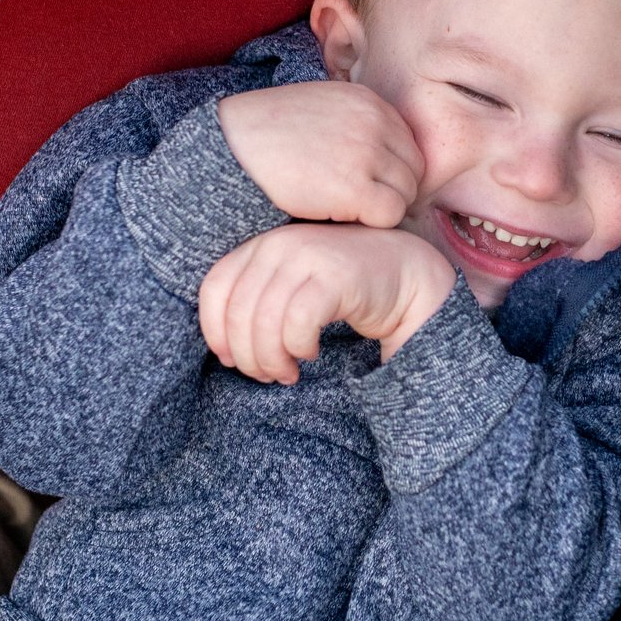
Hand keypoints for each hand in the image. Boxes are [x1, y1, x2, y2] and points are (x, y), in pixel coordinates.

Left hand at [199, 224, 455, 381]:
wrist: (407, 274)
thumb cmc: (343, 288)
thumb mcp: (290, 287)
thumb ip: (257, 302)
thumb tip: (222, 347)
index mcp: (261, 245)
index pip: (214, 289)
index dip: (214, 331)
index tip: (229, 359)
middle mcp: (279, 245)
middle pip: (237, 312)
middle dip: (247, 356)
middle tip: (267, 375)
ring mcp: (307, 256)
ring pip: (264, 321)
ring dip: (271, 359)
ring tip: (288, 373)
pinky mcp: (335, 275)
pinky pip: (298, 322)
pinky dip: (299, 347)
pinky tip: (311, 353)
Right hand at [217, 81, 424, 228]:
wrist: (232, 146)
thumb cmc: (269, 133)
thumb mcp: (322, 106)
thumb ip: (356, 121)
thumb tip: (384, 154)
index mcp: (368, 101)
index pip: (407, 142)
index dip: (391, 168)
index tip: (367, 182)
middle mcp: (375, 122)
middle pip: (413, 168)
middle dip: (393, 188)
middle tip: (361, 203)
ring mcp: (368, 154)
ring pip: (406, 193)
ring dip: (382, 207)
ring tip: (346, 208)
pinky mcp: (357, 188)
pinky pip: (390, 214)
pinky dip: (372, 222)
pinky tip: (341, 216)